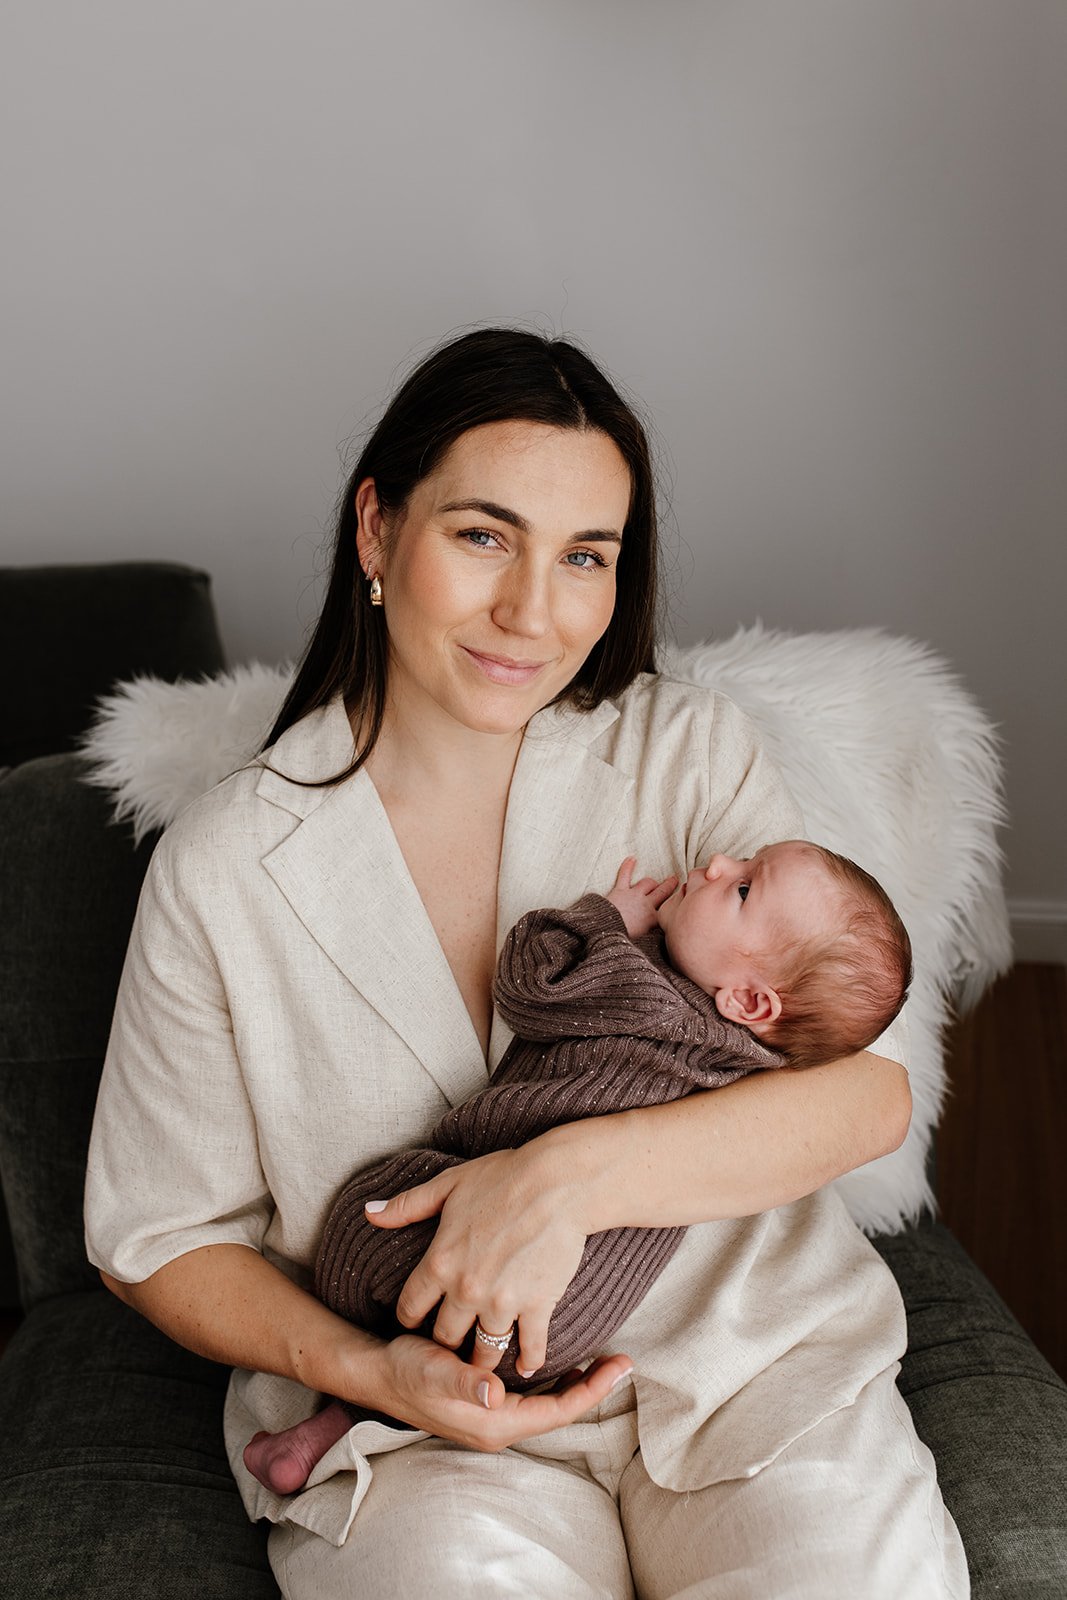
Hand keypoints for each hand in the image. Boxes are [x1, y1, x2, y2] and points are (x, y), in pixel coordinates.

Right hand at [360, 1333, 631, 1452]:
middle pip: (559, 1411)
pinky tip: (564, 1359)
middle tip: (624, 1361)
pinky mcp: (488, 1402)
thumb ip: (463, 1382)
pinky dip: (555, 1378)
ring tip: (603, 1360)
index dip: (592, 1391)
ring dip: (577, 1383)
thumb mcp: (432, 1371)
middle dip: (593, 1387)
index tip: (621, 1367)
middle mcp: (498, 1425)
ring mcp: (493, 1416)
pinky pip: (534, 1395)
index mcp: (493, 1423)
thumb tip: (494, 1393)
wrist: (377, 1371)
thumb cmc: (406, 1369)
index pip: (557, 1413)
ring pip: (548, 1403)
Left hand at [364, 1143, 594, 1377]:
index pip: (411, 1308)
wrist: (558, 1181)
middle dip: (446, 1342)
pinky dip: (530, 1360)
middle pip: (445, 1337)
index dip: (410, 1317)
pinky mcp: (537, 1306)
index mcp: (439, 1263)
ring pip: (485, 1351)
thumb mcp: (448, 1185)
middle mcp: (466, 1291)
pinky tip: (528, 1366)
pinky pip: (531, 1347)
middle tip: (452, 1345)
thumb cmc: (503, 1176)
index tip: (417, 1322)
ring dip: (483, 1359)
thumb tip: (368, 1213)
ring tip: (485, 1364)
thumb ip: (406, 1206)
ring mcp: (502, 1303)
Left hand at [604, 856, 677, 937]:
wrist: (606, 932)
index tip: (682, 900)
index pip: (670, 908)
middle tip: (676, 880)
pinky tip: (632, 858)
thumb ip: (655, 940)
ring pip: (647, 883)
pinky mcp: (619, 890)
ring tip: (654, 881)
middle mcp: (647, 904)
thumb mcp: (645, 944)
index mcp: (655, 919)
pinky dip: (628, 866)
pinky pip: (625, 875)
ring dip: (652, 881)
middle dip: (670, 885)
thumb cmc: (623, 940)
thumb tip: (665, 948)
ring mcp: (634, 895)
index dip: (676, 903)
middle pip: (662, 891)